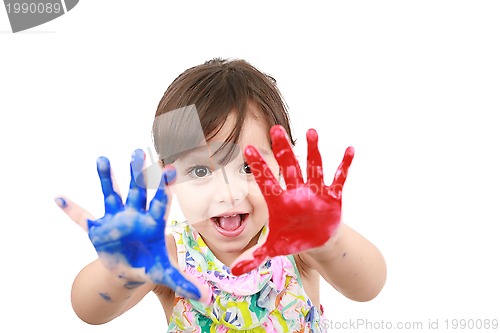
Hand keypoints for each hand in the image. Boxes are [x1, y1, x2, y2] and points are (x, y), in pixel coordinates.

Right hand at [56, 149, 202, 300]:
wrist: (128, 270)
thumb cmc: (149, 265)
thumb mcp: (165, 274)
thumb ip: (183, 281)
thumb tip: (206, 298)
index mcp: (153, 223)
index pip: (160, 201)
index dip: (164, 186)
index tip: (169, 168)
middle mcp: (134, 215)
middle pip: (137, 191)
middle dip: (137, 173)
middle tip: (139, 152)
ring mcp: (115, 219)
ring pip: (111, 194)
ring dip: (106, 178)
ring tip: (102, 158)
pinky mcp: (98, 229)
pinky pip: (83, 218)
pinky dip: (71, 209)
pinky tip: (59, 197)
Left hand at [231, 125, 353, 274]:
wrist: (316, 240)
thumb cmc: (293, 238)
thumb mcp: (273, 248)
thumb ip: (254, 256)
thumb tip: (233, 271)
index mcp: (279, 202)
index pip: (266, 181)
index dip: (258, 166)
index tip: (247, 149)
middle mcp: (296, 191)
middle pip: (288, 166)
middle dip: (283, 149)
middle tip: (276, 129)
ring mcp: (314, 192)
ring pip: (313, 167)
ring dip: (313, 151)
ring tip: (311, 132)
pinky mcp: (332, 196)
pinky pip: (339, 179)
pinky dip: (344, 166)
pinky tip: (350, 150)